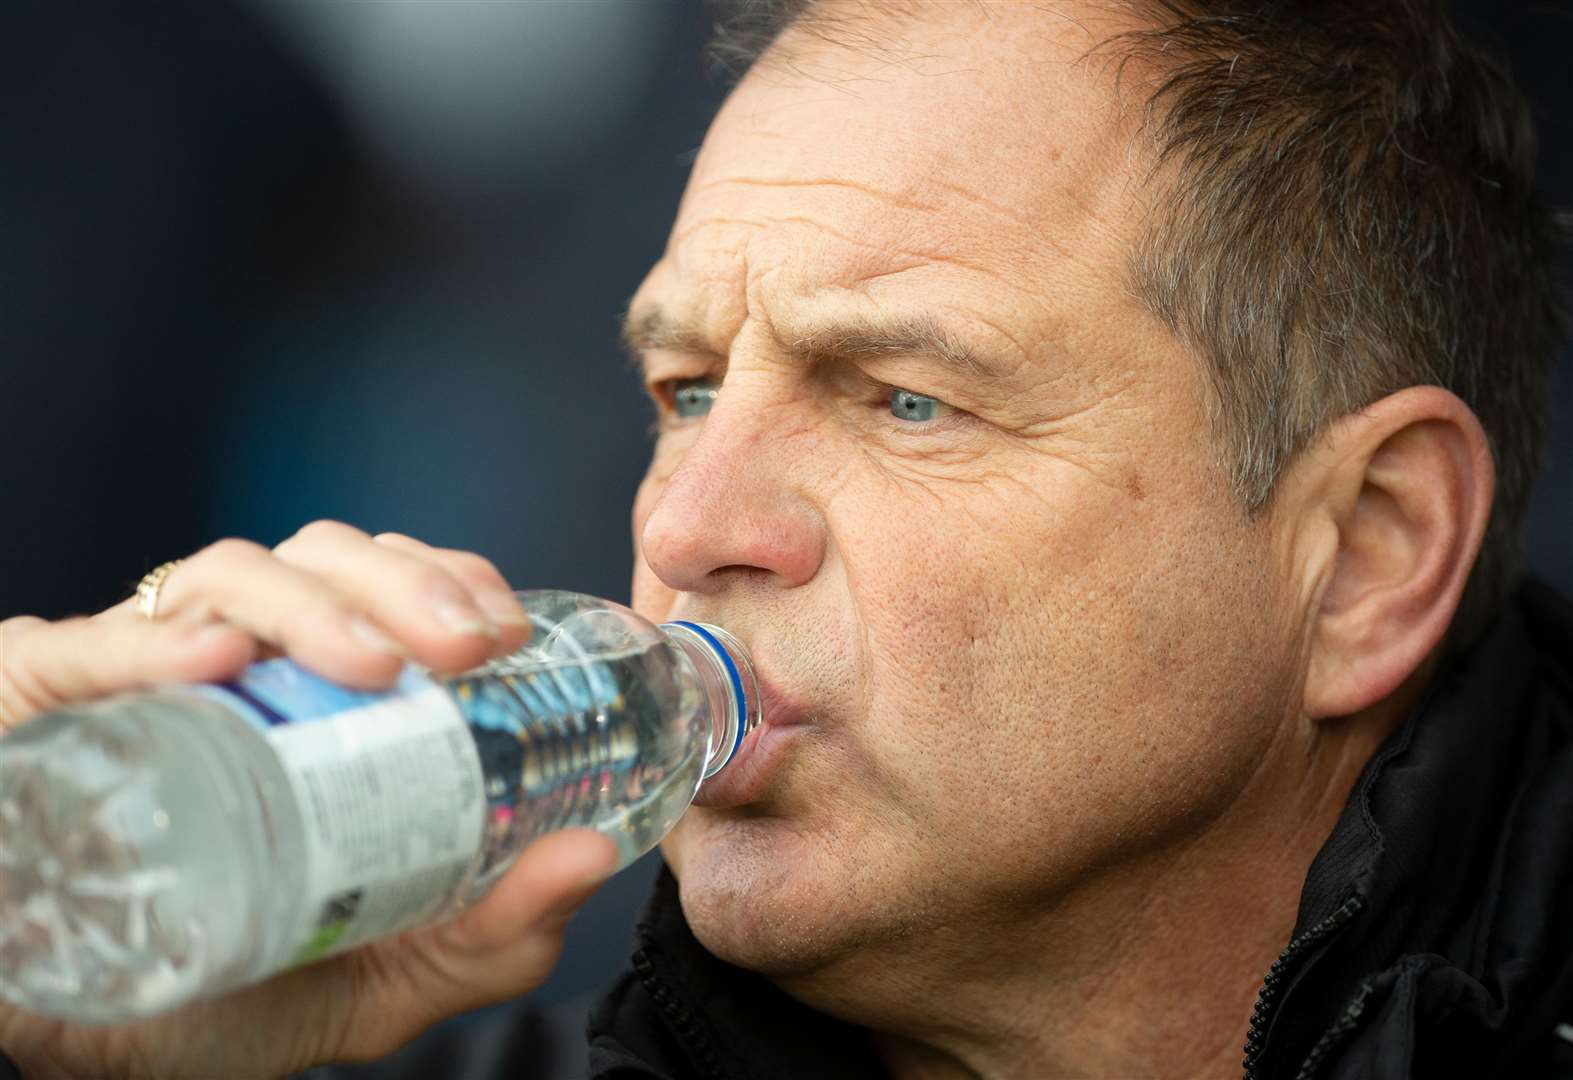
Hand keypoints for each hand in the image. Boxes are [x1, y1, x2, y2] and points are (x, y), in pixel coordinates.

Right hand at [0, 521, 619, 1078]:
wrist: (66, 1036)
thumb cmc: (222, 988)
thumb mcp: (381, 975)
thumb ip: (489, 932)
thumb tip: (595, 856)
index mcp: (312, 700)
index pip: (388, 592)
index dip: (452, 584)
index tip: (509, 634)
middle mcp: (233, 666)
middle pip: (321, 563)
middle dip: (406, 582)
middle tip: (465, 643)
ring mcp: (133, 673)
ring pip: (227, 576)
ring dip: (314, 602)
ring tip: (372, 663)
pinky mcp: (38, 698)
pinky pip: (85, 643)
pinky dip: (158, 637)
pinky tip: (221, 657)